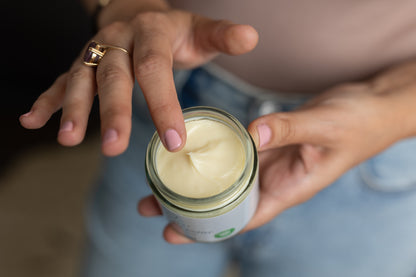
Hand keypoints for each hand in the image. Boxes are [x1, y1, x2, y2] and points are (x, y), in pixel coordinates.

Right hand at [19, 9, 257, 155]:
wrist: (138, 14)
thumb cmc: (172, 32)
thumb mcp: (199, 30)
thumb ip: (222, 36)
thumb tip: (251, 38)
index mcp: (150, 33)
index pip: (155, 70)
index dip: (163, 104)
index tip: (175, 141)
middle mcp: (117, 42)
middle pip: (113, 77)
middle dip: (112, 112)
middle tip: (115, 147)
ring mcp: (95, 54)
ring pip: (80, 80)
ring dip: (73, 110)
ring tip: (67, 139)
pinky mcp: (81, 66)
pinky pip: (59, 82)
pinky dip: (46, 102)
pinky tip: (32, 121)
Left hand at [139, 80, 408, 243]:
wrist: (368, 106)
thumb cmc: (356, 123)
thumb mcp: (325, 126)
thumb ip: (290, 128)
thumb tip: (253, 132)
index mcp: (288, 188)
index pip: (242, 218)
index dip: (207, 229)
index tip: (172, 231)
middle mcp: (272, 179)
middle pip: (225, 202)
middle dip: (188, 207)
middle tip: (149, 204)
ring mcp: (268, 161)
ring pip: (226, 178)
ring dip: (194, 180)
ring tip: (158, 180)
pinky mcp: (267, 143)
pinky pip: (235, 152)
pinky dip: (213, 154)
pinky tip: (192, 150)